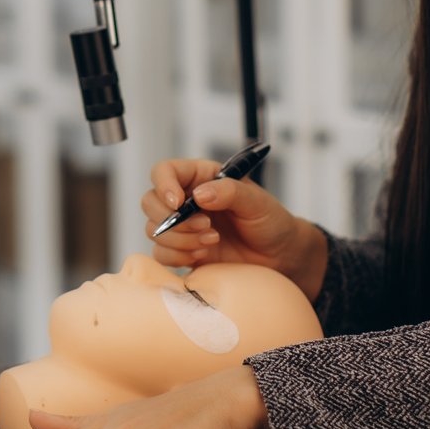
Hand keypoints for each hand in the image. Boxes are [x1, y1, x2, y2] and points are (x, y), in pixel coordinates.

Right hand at [142, 157, 327, 301]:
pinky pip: (161, 254)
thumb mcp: (257, 202)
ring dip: (180, 239)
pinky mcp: (182, 251)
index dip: (163, 185)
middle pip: (150, 202)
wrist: (279, 257)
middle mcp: (185, 200)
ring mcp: (182, 227)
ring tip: (212, 241)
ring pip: (154, 230)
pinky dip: (178, 256)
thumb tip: (199, 195)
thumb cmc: (271, 222)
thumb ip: (229, 192)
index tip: (178, 202)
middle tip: (206, 226)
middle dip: (173, 219)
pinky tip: (203, 255)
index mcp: (200, 178)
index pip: (165, 171)